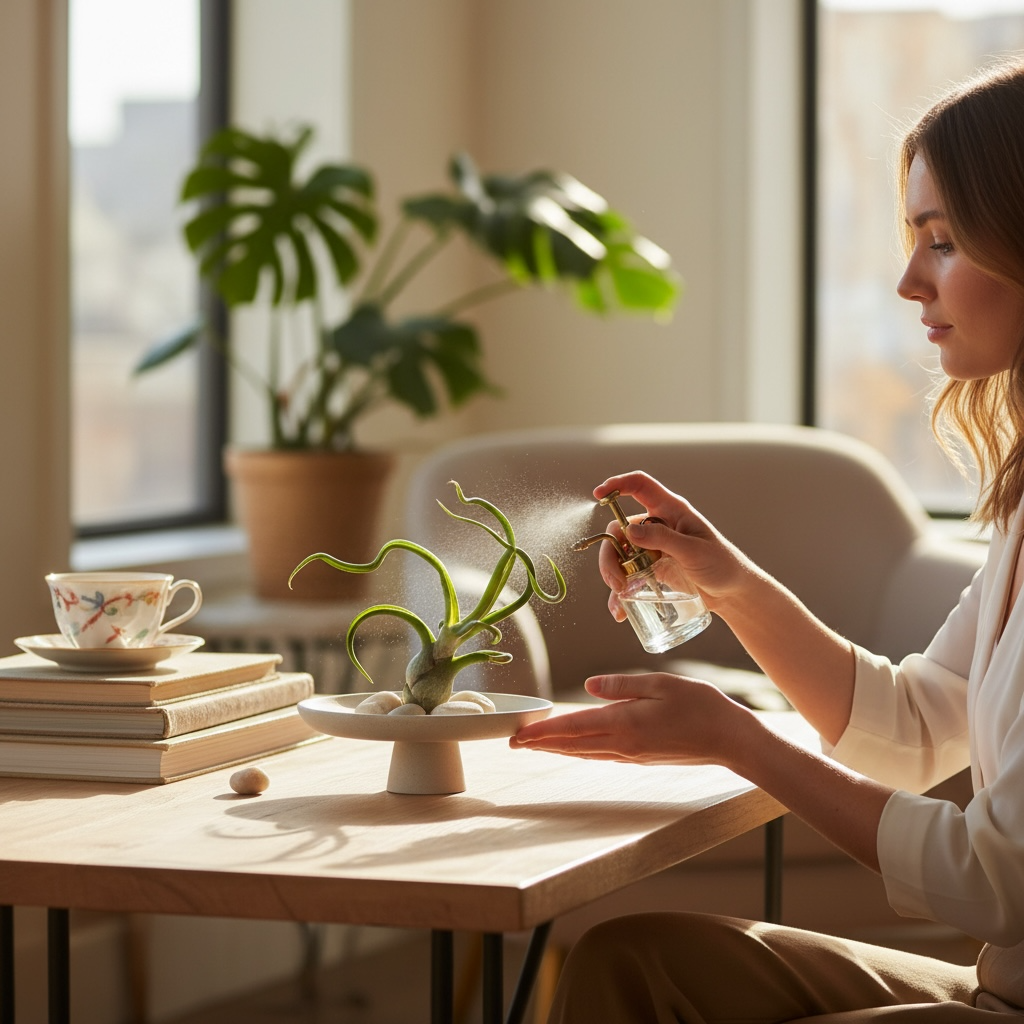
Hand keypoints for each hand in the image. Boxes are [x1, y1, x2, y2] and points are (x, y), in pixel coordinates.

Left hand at [509, 672, 755, 766]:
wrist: (730, 740)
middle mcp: (623, 745)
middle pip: (572, 745)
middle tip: (514, 743)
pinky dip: (580, 750)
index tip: (518, 735)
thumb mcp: (661, 684)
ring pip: (584, 752)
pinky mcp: (641, 758)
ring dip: (558, 748)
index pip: (572, 728)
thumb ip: (622, 685)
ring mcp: (632, 755)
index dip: (542, 732)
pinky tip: (574, 746)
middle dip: (541, 744)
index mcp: (625, 724)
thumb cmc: (701, 706)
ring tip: (536, 744)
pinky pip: (601, 754)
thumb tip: (589, 688)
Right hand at [594, 471, 751, 619]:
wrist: (733, 594)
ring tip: (621, 597)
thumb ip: (663, 539)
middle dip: (611, 554)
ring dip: (613, 574)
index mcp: (670, 510)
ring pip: (619, 553)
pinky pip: (627, 575)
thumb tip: (629, 530)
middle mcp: (657, 526)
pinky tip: (620, 609)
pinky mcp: (651, 569)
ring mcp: (652, 548)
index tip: (598, 495)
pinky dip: (620, 593)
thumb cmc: (722, 564)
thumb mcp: (694, 550)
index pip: (640, 486)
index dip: (617, 484)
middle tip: (616, 580)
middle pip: (619, 529)